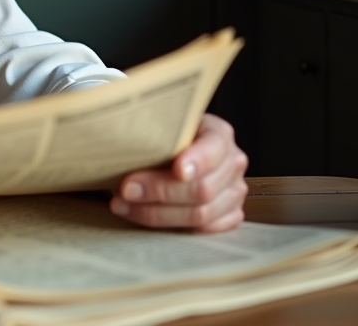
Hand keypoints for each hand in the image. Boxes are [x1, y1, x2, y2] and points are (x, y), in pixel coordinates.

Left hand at [110, 113, 247, 231]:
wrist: (174, 150)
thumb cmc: (164, 137)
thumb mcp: (161, 127)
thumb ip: (152, 135)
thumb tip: (124, 148)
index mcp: (218, 134)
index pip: (213, 149)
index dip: (197, 161)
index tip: (178, 170)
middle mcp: (232, 163)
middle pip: (203, 188)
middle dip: (160, 191)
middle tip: (126, 189)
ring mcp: (233, 192)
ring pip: (200, 214)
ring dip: (156, 213)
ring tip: (123, 205)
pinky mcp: (229, 216)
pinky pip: (203, 230)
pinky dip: (169, 226)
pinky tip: (141, 216)